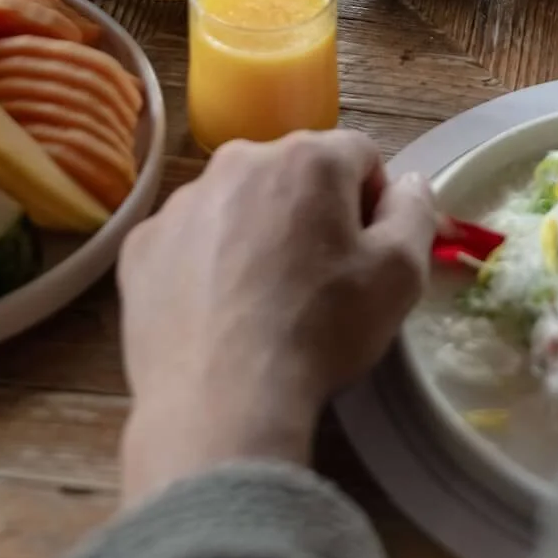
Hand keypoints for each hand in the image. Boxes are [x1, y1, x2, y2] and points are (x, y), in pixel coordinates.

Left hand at [118, 131, 434, 506]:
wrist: (220, 402)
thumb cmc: (321, 330)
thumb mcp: (400, 275)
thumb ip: (415, 211)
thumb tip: (408, 182)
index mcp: (307, 157)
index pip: (359, 155)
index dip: (373, 202)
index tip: (367, 254)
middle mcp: (238, 160)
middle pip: (293, 173)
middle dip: (311, 212)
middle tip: (319, 280)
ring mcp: (181, 202)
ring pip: (237, 203)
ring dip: (256, 233)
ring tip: (263, 303)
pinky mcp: (141, 245)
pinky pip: (187, 241)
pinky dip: (204, 265)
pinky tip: (216, 315)